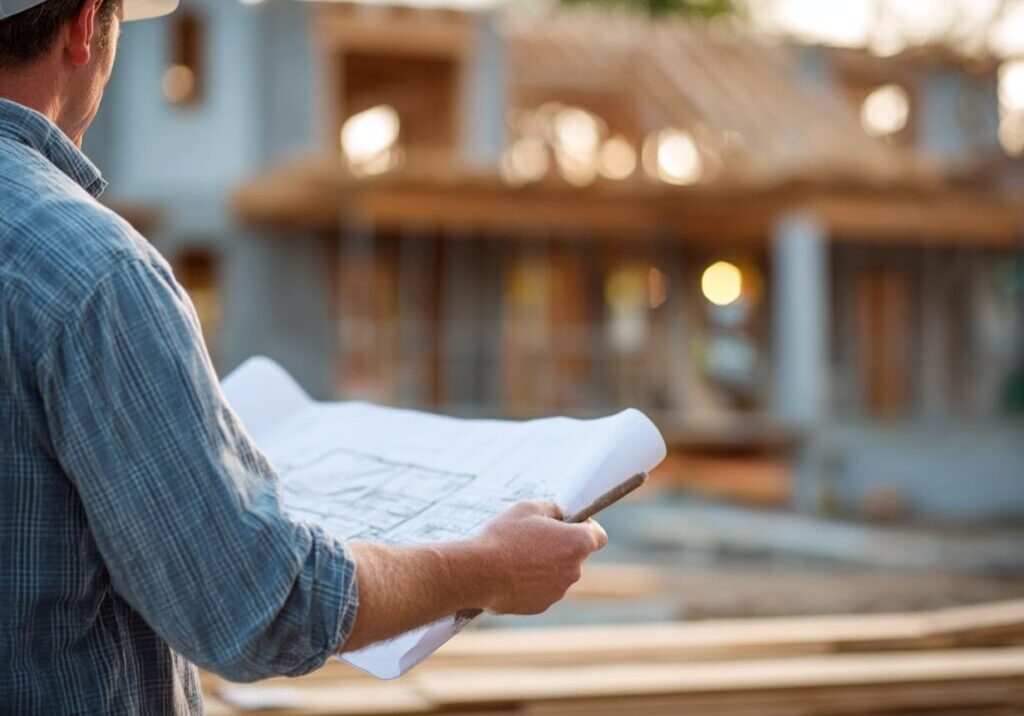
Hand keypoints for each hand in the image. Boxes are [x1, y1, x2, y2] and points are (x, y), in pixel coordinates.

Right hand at [471, 500, 607, 614]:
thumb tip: (561, 514)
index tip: (570, 523)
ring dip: (545, 565)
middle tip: (534, 537)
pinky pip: (542, 589)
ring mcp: (558, 591)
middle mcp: (574, 570)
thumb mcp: (528, 508)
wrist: (479, 573)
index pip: (599, 536)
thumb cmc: (504, 537)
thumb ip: (553, 509)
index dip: (586, 527)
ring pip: (558, 573)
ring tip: (517, 556)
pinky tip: (511, 574)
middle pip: (575, 555)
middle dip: (560, 546)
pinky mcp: (541, 606)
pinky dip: (532, 582)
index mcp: (577, 543)